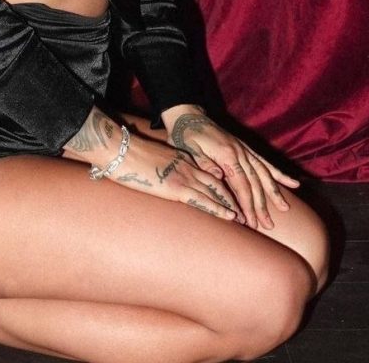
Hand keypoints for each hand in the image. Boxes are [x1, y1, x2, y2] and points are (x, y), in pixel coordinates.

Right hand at [62, 107, 236, 220]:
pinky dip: (219, 208)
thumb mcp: (153, 159)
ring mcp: (183, 177)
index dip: (224, 186)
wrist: (120, 150)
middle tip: (249, 209)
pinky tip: (230, 216)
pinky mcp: (176, 188)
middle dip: (235, 197)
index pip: (210, 174)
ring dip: (232, 205)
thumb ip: (164, 167)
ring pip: (216, 192)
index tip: (236, 196)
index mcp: (182, 159)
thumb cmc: (130, 155)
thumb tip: (163, 176)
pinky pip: (203, 200)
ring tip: (245, 217)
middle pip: (218, 183)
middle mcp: (188, 166)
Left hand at [162, 106, 299, 229]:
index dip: (246, 205)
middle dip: (261, 206)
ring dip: (274, 192)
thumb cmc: (185, 135)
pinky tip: (292, 183)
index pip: (241, 185)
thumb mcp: (188, 149)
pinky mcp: (245, 148)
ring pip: (264, 174)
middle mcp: (239, 153)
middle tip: (268, 225)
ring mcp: (244, 150)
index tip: (250, 222)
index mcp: (226, 155)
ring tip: (285, 209)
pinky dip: (278, 173)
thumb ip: (204, 163)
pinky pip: (264, 162)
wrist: (188, 116)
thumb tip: (219, 177)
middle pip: (254, 183)